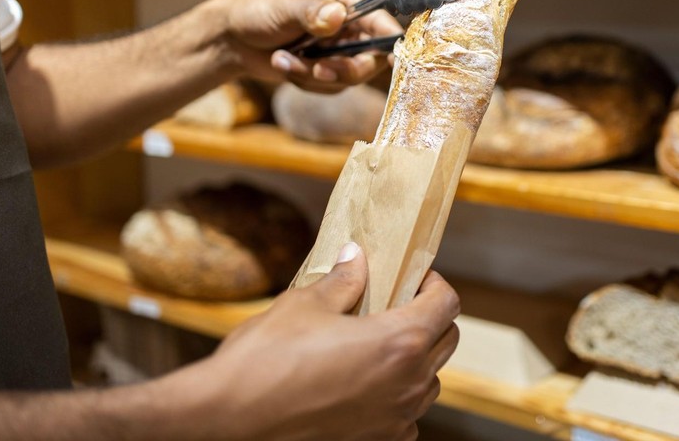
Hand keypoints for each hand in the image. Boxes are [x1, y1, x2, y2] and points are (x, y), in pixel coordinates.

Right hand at [168, 244, 459, 440]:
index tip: (412, 277)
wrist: (231, 421)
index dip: (434, 283)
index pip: (447, 304)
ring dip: (417, 358)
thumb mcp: (304, 305)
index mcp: (398, 342)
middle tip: (398, 303)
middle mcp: (408, 384)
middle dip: (430, 317)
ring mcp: (395, 419)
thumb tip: (356, 257)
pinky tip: (366, 384)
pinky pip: (406, 416)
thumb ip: (342, 281)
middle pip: (447, 341)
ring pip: (430, 382)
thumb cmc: (265, 359)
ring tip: (379, 343)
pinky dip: (397, 397)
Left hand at [211, 0, 402, 92]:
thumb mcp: (282, 9)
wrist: (233, 38)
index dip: (389, 43)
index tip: (391, 61)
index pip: (382, 22)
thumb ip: (310, 13)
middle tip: (316, 70)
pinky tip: (284, 64)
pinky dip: (305, 81)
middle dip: (340, 69)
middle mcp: (352, 23)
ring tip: (283, 59)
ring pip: (349, 77)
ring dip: (313, 75)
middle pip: (371, 58)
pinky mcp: (329, 68)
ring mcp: (342, 48)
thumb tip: (336, 16)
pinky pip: (331, 87)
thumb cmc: (256, 11)